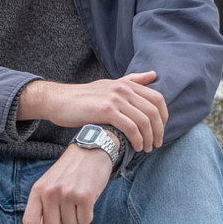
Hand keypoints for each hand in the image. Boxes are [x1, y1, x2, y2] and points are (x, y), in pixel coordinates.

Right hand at [18, 71, 167, 151]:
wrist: (58, 101)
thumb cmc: (82, 97)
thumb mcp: (109, 84)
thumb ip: (131, 80)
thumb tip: (153, 74)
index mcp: (126, 84)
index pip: (157, 98)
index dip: (164, 117)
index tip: (160, 130)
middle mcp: (123, 89)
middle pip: (153, 111)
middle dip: (159, 131)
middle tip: (156, 144)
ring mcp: (114, 99)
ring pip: (144, 121)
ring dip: (149, 138)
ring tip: (146, 148)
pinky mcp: (106, 111)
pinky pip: (131, 127)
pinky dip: (137, 140)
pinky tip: (135, 147)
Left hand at [23, 143, 112, 223]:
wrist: (89, 152)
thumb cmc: (67, 174)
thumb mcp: (49, 189)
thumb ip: (42, 215)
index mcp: (38, 191)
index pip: (29, 222)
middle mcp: (50, 193)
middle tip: (66, 214)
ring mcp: (67, 194)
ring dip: (76, 218)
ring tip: (76, 199)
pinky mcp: (84, 196)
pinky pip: (85, 221)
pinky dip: (87, 215)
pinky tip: (86, 200)